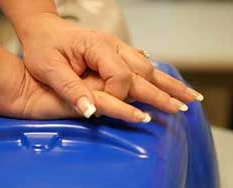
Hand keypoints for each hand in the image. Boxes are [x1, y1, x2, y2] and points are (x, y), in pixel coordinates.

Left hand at [16, 13, 203, 118]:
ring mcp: (117, 49)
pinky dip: (158, 77)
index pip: (120, 76)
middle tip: (185, 107)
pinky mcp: (116, 54)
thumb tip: (91, 112)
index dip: (116, 96)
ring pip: (149, 69)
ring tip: (190, 97)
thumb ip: (69, 89)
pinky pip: (142, 66)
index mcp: (98, 47)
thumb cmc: (42, 48)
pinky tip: (168, 84)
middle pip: (145, 72)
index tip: (102, 107)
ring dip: (170, 84)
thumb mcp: (48, 69)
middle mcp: (113, 47)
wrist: (42, 30)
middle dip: (166, 92)